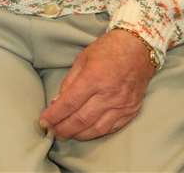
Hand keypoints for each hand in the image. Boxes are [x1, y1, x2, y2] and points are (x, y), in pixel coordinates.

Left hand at [38, 29, 154, 140]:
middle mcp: (108, 94)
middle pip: (81, 120)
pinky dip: (96, 133)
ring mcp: (121, 105)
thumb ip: (69, 82)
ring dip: (78, 135)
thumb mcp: (82, 59)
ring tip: (66, 134)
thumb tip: (57, 102)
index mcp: (93, 78)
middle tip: (52, 131)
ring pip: (96, 129)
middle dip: (63, 129)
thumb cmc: (108, 50)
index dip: (54, 115)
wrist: (139, 49)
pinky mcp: (131, 111)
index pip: (69, 103)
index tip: (44, 122)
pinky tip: (85, 132)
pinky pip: (111, 128)